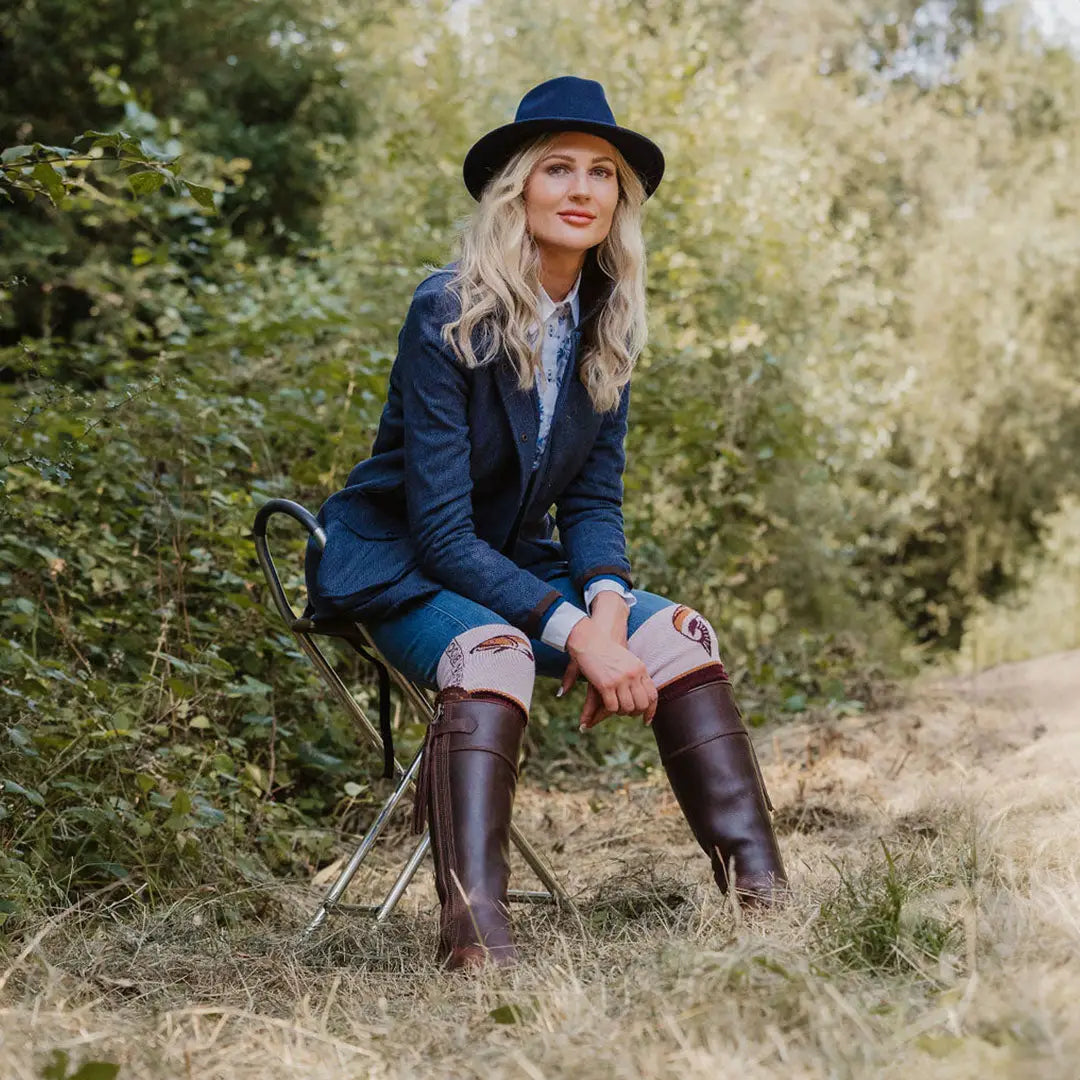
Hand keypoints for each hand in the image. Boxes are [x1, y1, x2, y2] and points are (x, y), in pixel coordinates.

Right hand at [561, 610, 656, 730]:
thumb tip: (639, 695)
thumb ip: (635, 676)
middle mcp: (633, 675)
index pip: (653, 695)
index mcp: (640, 668)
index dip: (651, 710)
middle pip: (641, 704)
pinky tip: (606, 703)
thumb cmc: (606, 650)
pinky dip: (609, 709)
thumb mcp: (627, 661)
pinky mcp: (606, 684)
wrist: (590, 639)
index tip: (646, 720)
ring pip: (627, 708)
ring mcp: (620, 680)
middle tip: (626, 713)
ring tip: (615, 707)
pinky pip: (612, 706)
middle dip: (634, 713)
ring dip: (621, 712)